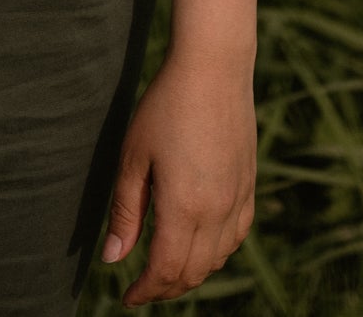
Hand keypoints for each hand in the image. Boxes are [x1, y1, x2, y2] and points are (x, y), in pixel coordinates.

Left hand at [101, 50, 256, 304]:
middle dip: (165, 288)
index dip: (145, 291)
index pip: (165, 270)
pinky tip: (201, 245)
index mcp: (184, 208)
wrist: (213, 69)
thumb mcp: (134, 156)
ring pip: (217, 259)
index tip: (126, 297)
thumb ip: (125, 211)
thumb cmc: (165, 106)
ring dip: (191, 273)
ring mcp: (238, 200)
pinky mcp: (249, 186)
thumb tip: (113, 259)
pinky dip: (217, 252)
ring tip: (165, 270)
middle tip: (141, 288)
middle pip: (192, 272)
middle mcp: (217, 212)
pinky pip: (236, 236)